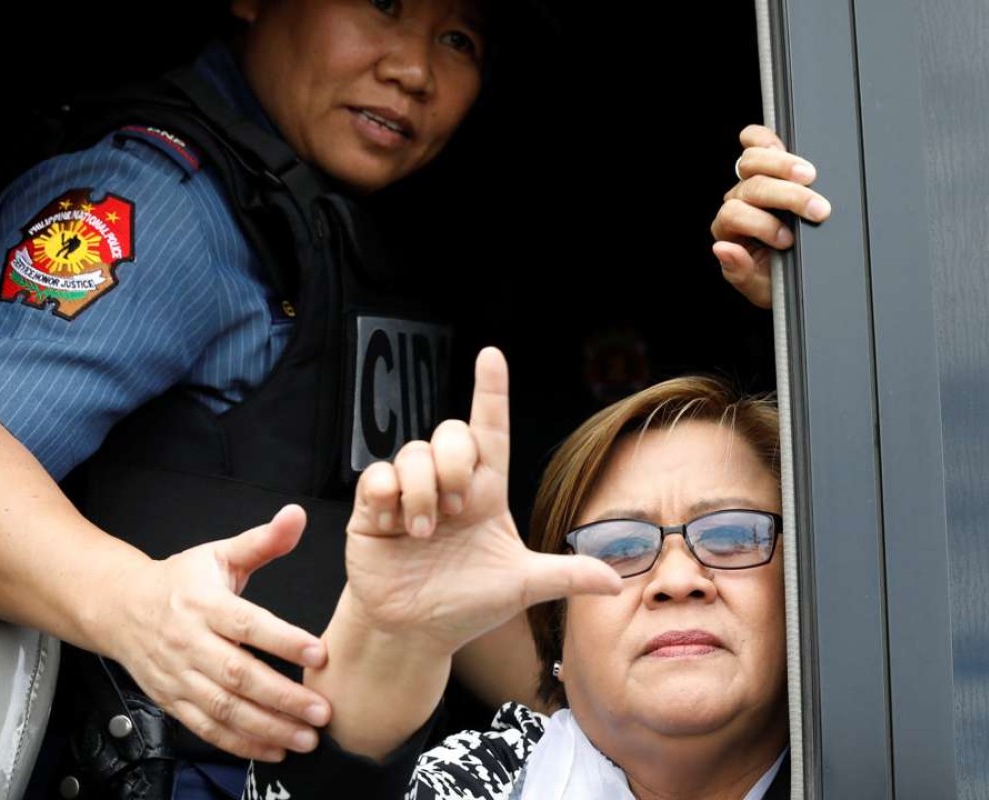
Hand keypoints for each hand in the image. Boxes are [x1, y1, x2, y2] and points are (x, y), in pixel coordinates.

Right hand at [108, 507, 331, 761]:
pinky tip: (273, 749)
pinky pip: (207, 728)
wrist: (119, 607)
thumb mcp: (219, 553)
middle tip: (322, 709)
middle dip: (282, 696)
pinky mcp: (173, 701)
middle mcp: (189, 643)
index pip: (246, 624)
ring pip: (224, 709)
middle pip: (238, 675)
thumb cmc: (179, 581)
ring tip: (305, 736)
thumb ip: (263, 540)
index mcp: (204, 604)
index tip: (318, 652)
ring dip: (267, 727)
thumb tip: (295, 516)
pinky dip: (240, 743)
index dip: (283, 640)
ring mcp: (179, 677)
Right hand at [343, 347, 620, 655]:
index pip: (490, 428)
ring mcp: (409, 493)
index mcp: (486, 491)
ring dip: (422, 491)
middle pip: (451, 433)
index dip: (490, 390)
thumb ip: (566, 575)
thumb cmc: (467, 604)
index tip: (490, 356)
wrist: (414, 632)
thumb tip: (615, 582)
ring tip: (424, 532)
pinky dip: (387, 496)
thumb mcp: (522, 586)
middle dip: (454, 464)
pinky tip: (393, 526)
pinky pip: (376, 475)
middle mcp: (448, 483)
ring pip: (413, 452)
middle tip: (456, 510)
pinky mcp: (373, 508)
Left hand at [711, 125, 832, 307]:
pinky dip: (768, 139)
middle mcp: (737, 202)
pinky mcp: (767, 167)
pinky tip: (788, 147)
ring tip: (810, 176)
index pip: (734, 215)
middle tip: (817, 209)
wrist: (790, 275)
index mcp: (729, 231)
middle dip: (787, 196)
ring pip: (752, 160)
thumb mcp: (758, 287)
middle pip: (752, 186)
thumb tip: (723, 249)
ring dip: (783, 165)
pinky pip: (757, 142)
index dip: (761, 225)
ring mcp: (750, 181)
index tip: (788, 240)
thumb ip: (739, 271)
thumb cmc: (773, 279)